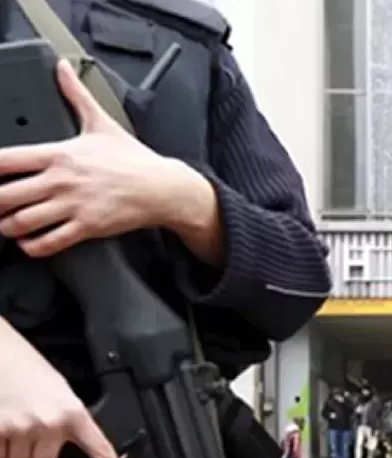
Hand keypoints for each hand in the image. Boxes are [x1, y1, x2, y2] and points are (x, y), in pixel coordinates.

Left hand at [0, 60, 188, 256]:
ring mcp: (74, 205)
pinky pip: (49, 242)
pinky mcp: (88, 227)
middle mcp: (62, 180)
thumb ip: (75, 95)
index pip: (5, 160)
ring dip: (7, 227)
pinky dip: (32, 245)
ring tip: (7, 224)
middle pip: (5, 195)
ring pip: (22, 222)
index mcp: (60, 154)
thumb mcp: (101, 123)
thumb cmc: (134, 159)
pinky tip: (30, 240)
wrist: (165, 188)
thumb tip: (62, 67)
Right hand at [0, 321, 130, 457]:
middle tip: (29, 431)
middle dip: (35, 455)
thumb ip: (66, 419)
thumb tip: (67, 444)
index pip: (100, 449)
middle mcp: (49, 424)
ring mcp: (21, 429)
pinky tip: (0, 427)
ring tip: (12, 423)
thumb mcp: (58, 391)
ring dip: (13, 452)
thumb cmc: (23, 366)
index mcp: (72, 412)